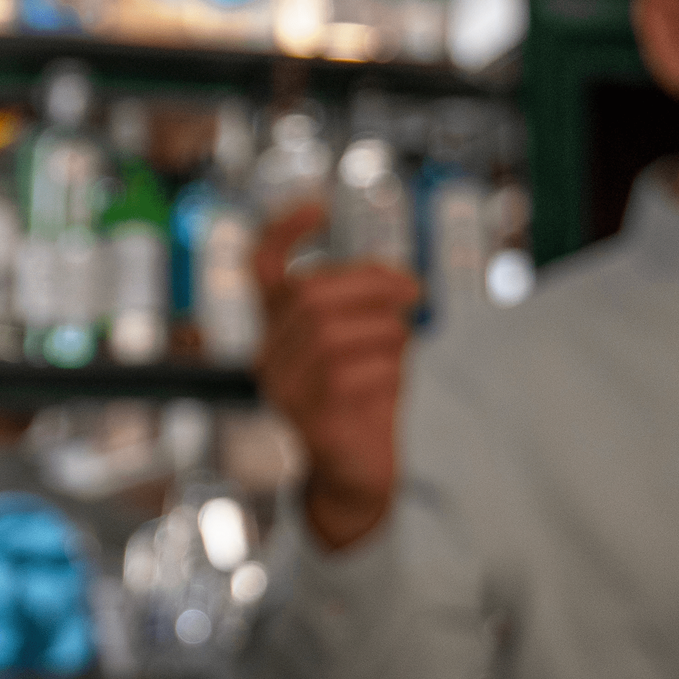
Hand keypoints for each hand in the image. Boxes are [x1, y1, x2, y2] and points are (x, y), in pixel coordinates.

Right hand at [254, 201, 419, 551]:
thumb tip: (399, 282)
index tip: (318, 204)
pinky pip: (357, 375)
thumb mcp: (366, 340)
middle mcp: (270, 357)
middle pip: (313, 296)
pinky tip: (393, 385)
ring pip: (338, 334)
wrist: (357, 475)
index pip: (264, 269)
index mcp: (278, 330)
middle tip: (413, 292)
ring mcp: (286, 391)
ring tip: (402, 349)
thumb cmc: (364, 400)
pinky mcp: (312, 420)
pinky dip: (389, 371)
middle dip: (372, 285)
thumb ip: (368, 306)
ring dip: (387, 333)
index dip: (284, 232)